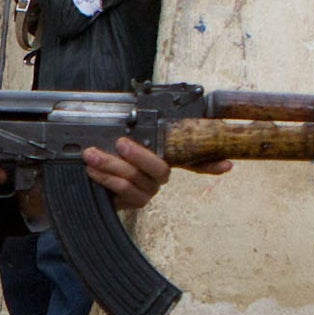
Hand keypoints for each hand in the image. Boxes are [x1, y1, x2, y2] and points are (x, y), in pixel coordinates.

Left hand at [83, 137, 230, 212]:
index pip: (193, 159)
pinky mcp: (135, 201)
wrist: (86, 179)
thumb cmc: (105, 153)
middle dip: (138, 155)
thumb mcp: (115, 137)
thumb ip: (129, 130)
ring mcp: (149, 189)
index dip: (211, 163)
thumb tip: (133, 113)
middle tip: (120, 144)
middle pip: (159, 167)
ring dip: (110, 165)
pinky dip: (106, 178)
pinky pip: (124, 190)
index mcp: (162, 155)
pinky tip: (93, 171)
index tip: (227, 165)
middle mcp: (160, 174)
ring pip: (135, 178)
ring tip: (91, 155)